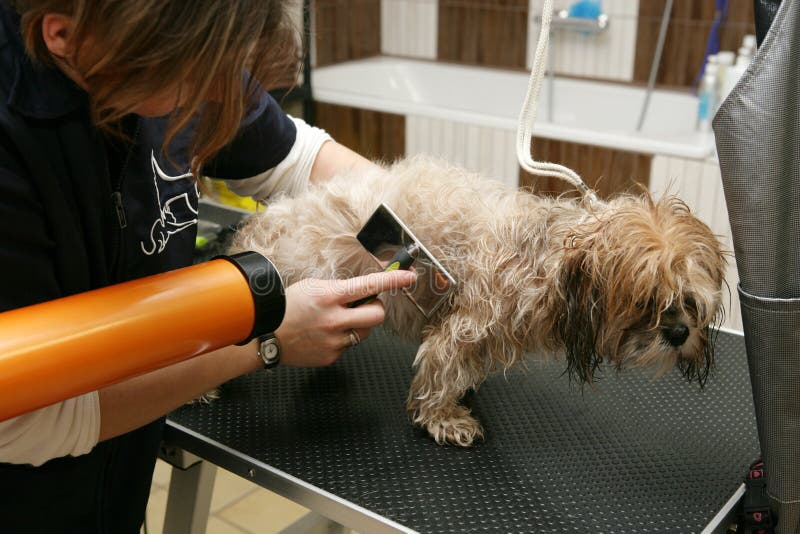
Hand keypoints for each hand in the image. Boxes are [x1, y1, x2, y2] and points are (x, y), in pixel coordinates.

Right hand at [275, 270, 415, 366]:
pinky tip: (323, 335)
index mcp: (330, 296)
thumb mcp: (313, 287)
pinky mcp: (331, 356)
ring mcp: (334, 341)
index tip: (409, 276)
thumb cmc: (287, 307)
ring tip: (334, 321)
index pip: (369, 285)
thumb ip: (340, 289)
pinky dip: (342, 339)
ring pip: (364, 332)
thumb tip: (365, 290)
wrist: (265, 335)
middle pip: (377, 315)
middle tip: (364, 305)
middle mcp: (334, 319)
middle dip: (376, 308)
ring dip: (357, 325)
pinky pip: (348, 346)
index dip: (393, 280)